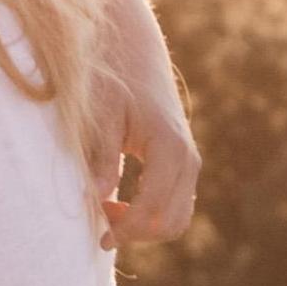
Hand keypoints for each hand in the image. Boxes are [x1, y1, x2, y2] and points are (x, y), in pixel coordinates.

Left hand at [87, 0, 198, 249]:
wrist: (131, 52)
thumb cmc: (109, 80)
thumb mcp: (98, 115)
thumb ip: (100, 155)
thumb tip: (97, 197)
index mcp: (168, 147)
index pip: (153, 209)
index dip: (125, 228)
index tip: (97, 234)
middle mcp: (187, 158)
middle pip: (171, 222)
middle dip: (136, 233)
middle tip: (99, 222)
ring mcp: (189, 162)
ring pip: (177, 218)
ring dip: (144, 226)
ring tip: (106, 210)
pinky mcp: (182, 163)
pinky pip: (175, 204)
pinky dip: (150, 214)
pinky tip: (117, 200)